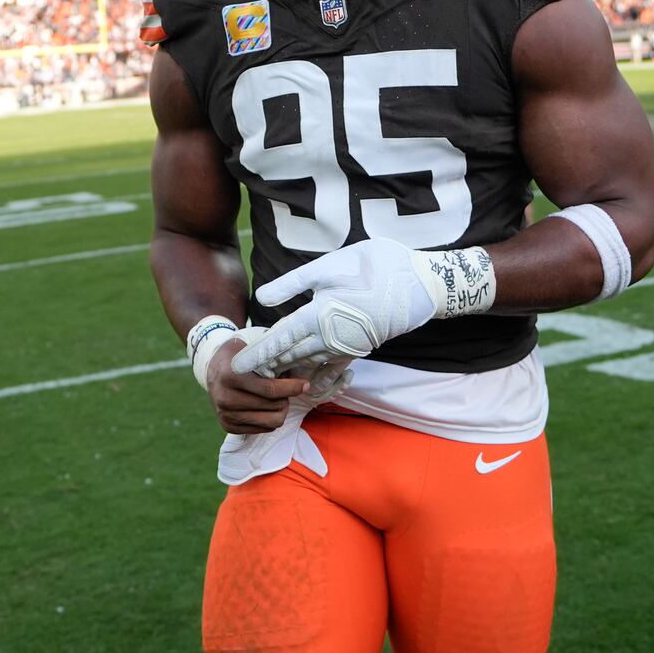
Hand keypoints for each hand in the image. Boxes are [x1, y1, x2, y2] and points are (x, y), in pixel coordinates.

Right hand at [205, 337, 310, 434]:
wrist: (210, 371)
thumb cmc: (235, 358)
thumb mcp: (247, 350)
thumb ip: (269, 358)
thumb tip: (297, 366)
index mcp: (230, 377)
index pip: (269, 389)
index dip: (291, 387)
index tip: (305, 384)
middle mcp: (226, 399)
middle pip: (273, 407)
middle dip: (287, 397)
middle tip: (287, 389)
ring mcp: (226, 415)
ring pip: (271, 422)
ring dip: (281, 410)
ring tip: (279, 399)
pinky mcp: (228, 427)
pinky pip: (263, 430)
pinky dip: (270, 419)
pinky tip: (267, 407)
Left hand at [232, 238, 439, 376]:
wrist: (418, 285)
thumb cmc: (373, 268)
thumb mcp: (329, 267)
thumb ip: (294, 284)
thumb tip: (262, 297)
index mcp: (317, 315)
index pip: (278, 339)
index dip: (256, 354)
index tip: (235, 367)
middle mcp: (328, 337)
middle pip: (289, 355)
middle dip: (265, 365)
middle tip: (242, 375)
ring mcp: (344, 347)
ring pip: (307, 362)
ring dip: (285, 369)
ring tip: (264, 376)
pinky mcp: (357, 348)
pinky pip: (331, 369)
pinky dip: (316, 376)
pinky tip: (306, 386)